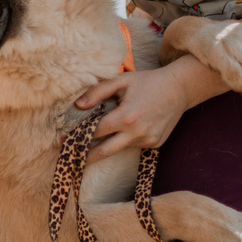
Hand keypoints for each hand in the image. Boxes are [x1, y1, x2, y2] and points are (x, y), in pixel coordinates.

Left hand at [75, 64, 191, 163]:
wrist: (180, 88)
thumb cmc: (148, 82)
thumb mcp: (122, 81)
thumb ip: (98, 92)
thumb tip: (78, 105)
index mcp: (126, 117)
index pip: (95, 132)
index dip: (77, 137)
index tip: (61, 141)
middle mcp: (137, 133)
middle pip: (104, 152)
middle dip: (84, 158)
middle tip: (69, 160)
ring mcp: (147, 140)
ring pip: (119, 148)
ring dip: (107, 145)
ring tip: (91, 143)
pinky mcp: (155, 144)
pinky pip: (133, 145)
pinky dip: (125, 140)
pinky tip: (129, 128)